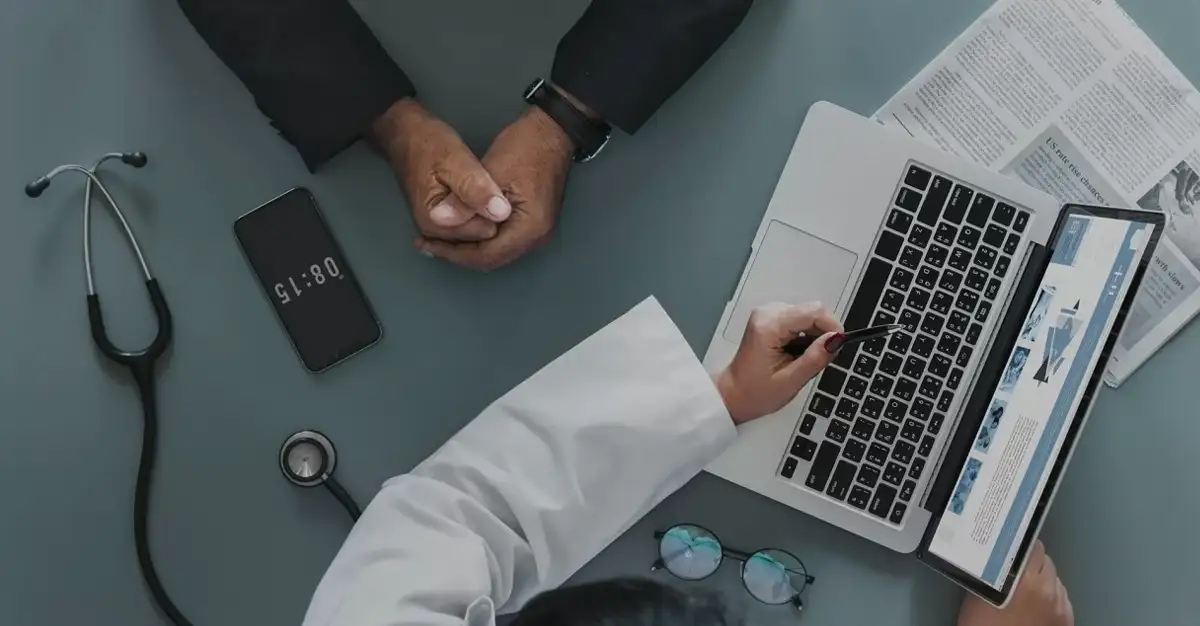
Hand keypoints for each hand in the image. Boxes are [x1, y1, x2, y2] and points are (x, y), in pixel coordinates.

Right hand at [371, 98, 511, 241]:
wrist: (406, 136)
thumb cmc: (428, 145)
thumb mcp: (455, 160)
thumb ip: (475, 188)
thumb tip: (501, 213)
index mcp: (436, 223)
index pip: (485, 232)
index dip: (496, 212)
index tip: (495, 189)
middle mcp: (435, 234)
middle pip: (481, 237)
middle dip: (491, 215)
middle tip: (489, 186)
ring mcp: (438, 229)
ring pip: (478, 232)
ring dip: (485, 213)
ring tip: (484, 188)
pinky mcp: (442, 221)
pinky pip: (470, 225)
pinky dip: (477, 213)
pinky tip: (478, 196)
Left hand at [415, 105, 573, 270]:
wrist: (552, 131)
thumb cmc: (524, 147)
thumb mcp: (490, 172)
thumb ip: (465, 201)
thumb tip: (438, 220)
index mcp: (529, 229)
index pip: (486, 256)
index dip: (453, 253)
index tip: (428, 243)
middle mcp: (537, 238)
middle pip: (492, 259)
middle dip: (459, 254)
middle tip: (429, 243)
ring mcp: (538, 232)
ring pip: (497, 251)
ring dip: (469, 247)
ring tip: (440, 237)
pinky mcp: (534, 223)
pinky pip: (504, 240)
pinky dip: (481, 237)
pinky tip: (463, 227)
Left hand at [715, 303, 841, 423]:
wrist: (733, 394)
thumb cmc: (754, 392)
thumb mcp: (791, 381)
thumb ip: (815, 358)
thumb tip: (836, 340)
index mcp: (769, 326)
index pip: (814, 311)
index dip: (831, 327)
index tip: (836, 346)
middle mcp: (767, 314)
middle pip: (812, 310)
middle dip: (821, 334)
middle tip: (813, 359)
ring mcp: (768, 314)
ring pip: (808, 315)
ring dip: (812, 336)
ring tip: (799, 359)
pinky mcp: (770, 318)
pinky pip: (799, 320)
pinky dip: (804, 336)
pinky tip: (794, 352)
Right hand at [957, 542, 1073, 625]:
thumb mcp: (979, 594)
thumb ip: (991, 572)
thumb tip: (995, 558)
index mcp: (1024, 579)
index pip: (1032, 546)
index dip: (1021, 546)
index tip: (1012, 548)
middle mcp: (1046, 589)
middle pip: (1045, 560)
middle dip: (1031, 562)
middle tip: (1016, 571)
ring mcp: (1059, 605)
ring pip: (1055, 578)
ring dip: (1042, 578)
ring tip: (1025, 590)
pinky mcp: (1067, 620)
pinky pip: (1062, 597)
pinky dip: (1052, 596)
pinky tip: (1037, 604)